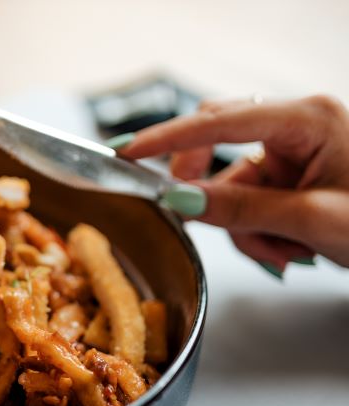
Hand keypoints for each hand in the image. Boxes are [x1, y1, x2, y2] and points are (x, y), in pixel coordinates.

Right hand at [117, 95, 348, 271]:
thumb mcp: (311, 221)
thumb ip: (241, 209)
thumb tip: (181, 201)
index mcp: (309, 118)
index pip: (219, 121)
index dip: (167, 139)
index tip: (127, 154)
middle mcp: (299, 126)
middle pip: (218, 143)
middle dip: (208, 189)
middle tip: (193, 215)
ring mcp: (296, 151)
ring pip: (232, 182)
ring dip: (243, 225)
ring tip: (284, 253)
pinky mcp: (295, 174)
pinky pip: (249, 198)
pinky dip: (257, 230)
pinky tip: (290, 249)